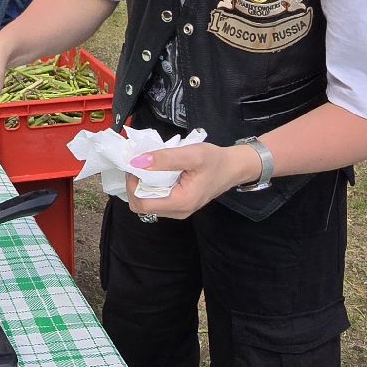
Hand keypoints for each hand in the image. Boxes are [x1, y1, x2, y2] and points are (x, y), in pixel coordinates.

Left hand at [125, 143, 260, 220]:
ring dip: (141, 185)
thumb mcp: (192, 154)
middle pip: (141, 205)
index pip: (141, 204)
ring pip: (146, 203)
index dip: (132, 185)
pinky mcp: (179, 205)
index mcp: (180, 202)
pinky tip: (155, 172)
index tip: (135, 166)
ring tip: (147, 166)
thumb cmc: (215, 160)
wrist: (234, 167)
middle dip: (134, 185)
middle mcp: (178, 211)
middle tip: (139, 164)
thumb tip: (137, 161)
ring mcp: (178, 210)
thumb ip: (165, 158)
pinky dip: (150, 187)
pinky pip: (156, 200)